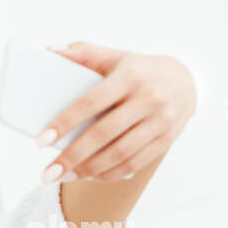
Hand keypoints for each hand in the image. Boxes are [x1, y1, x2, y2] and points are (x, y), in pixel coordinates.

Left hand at [40, 43, 196, 181]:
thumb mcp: (115, 57)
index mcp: (129, 76)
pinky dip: (108, 174)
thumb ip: (84, 53)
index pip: (90, 103)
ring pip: (118, 154)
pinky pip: (133, 164)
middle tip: (47, 173)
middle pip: (102, 134)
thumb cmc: (140, 71)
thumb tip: (50, 51)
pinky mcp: (166, 139)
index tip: (41, 141)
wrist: (186, 80)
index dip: (64, 123)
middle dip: (71, 157)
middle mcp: (148, 98)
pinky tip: (88, 176)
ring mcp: (160, 121)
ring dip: (87, 170)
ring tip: (63, 176)